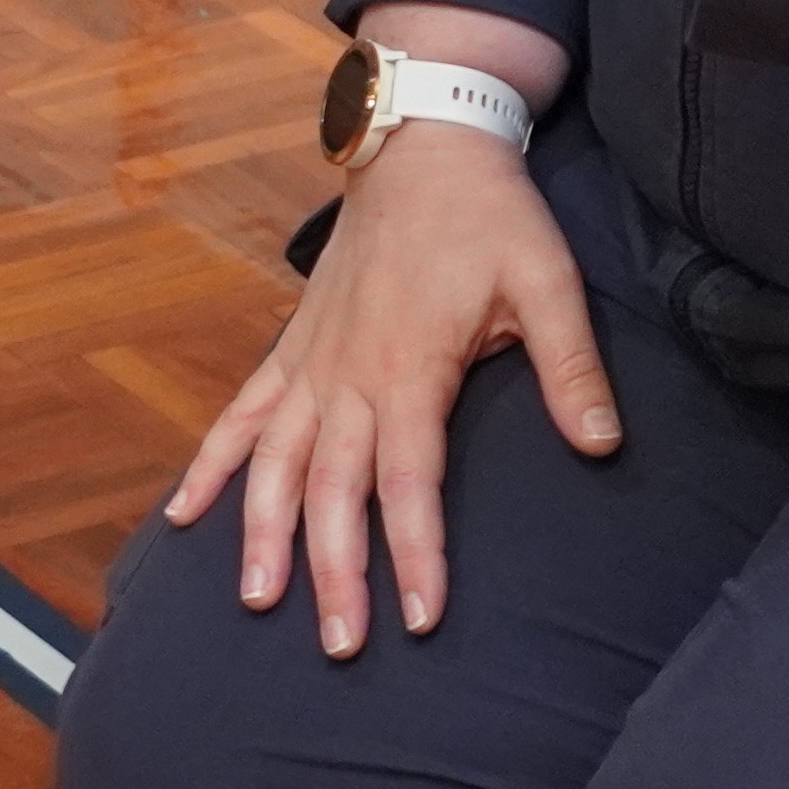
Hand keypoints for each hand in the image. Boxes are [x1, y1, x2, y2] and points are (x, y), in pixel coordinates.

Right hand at [166, 123, 618, 649]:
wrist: (424, 145)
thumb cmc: (490, 216)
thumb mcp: (548, 280)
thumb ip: (571, 368)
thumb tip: (604, 445)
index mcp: (411, 365)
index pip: (410, 480)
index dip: (414, 552)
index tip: (418, 617)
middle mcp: (348, 373)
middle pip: (332, 488)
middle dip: (334, 570)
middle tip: (340, 643)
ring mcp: (311, 361)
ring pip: (273, 462)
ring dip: (262, 532)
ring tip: (259, 598)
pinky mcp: (293, 347)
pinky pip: (240, 414)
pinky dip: (211, 465)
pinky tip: (185, 515)